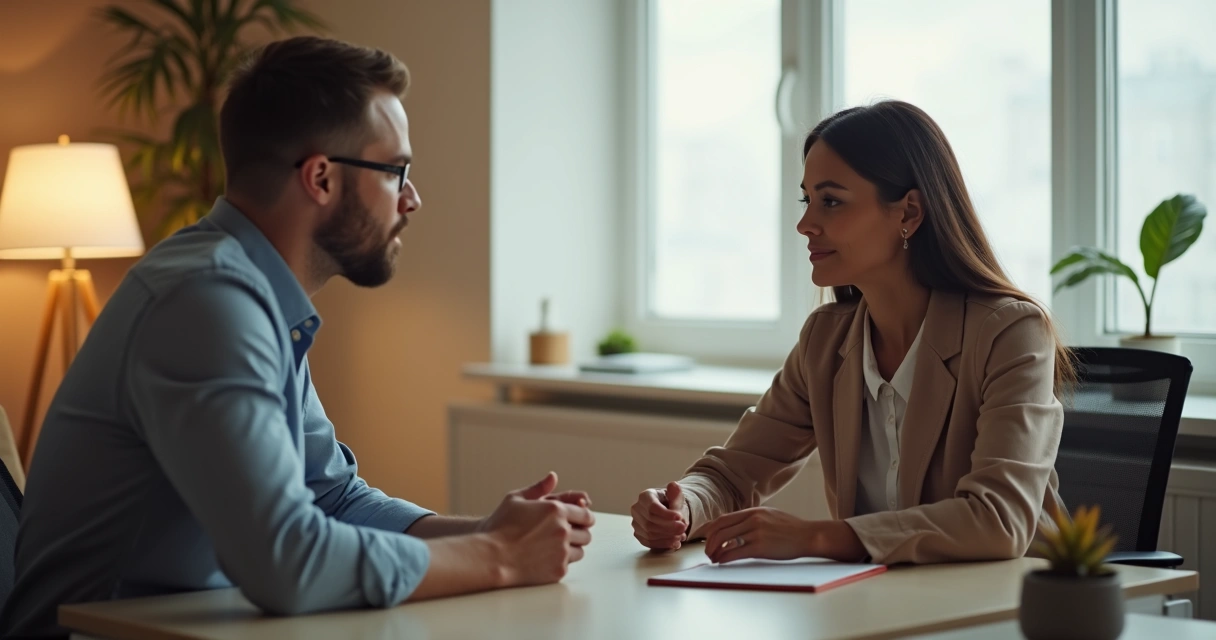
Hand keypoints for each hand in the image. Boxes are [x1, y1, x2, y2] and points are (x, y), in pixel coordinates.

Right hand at [480, 471, 595, 585]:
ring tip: (556, 547)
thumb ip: (538, 488)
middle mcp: (563, 531)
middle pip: (586, 534)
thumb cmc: (499, 527)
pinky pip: (568, 565)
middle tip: (568, 535)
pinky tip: (546, 559)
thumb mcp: (515, 499)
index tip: (579, 521)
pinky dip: (560, 562)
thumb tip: (552, 477)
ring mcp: (562, 552)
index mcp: (556, 511)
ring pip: (580, 551)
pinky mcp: (558, 570)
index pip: (586, 515)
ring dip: (572, 548)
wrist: (491, 557)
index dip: (584, 517)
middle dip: (579, 533)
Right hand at [631, 481, 689, 550]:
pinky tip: (675, 542)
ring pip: (649, 533)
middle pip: (650, 521)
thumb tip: (674, 486)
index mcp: (645, 496)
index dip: (666, 514)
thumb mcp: (676, 496)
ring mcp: (636, 523)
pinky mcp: (638, 534)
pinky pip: (648, 542)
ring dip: (667, 536)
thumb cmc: (671, 503)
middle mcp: (637, 509)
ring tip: (681, 535)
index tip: (679, 517)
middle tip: (683, 528)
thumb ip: (675, 494)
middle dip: (669, 526)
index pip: (652, 507)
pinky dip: (663, 544)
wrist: (668, 512)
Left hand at [702, 508, 866, 563]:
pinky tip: (723, 561)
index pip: (723, 518)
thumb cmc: (790, 528)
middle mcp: (752, 519)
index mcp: (753, 511)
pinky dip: (725, 558)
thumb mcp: (769, 515)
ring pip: (725, 540)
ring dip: (715, 551)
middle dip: (709, 541)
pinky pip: (735, 552)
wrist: (808, 535)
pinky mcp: (761, 547)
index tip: (707, 538)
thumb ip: (752, 519)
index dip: (711, 530)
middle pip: (720, 528)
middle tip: (708, 552)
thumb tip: (736, 526)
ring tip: (714, 559)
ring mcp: (756, 532)